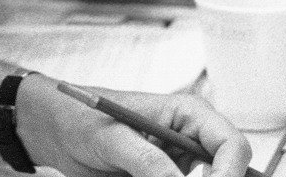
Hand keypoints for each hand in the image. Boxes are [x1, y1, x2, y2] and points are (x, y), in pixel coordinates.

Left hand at [15, 74, 251, 176]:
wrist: (55, 131)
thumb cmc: (81, 117)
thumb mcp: (112, 137)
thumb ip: (147, 159)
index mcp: (187, 115)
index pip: (231, 144)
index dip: (230, 172)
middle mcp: (189, 141)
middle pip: (225, 173)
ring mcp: (178, 165)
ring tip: (134, 176)